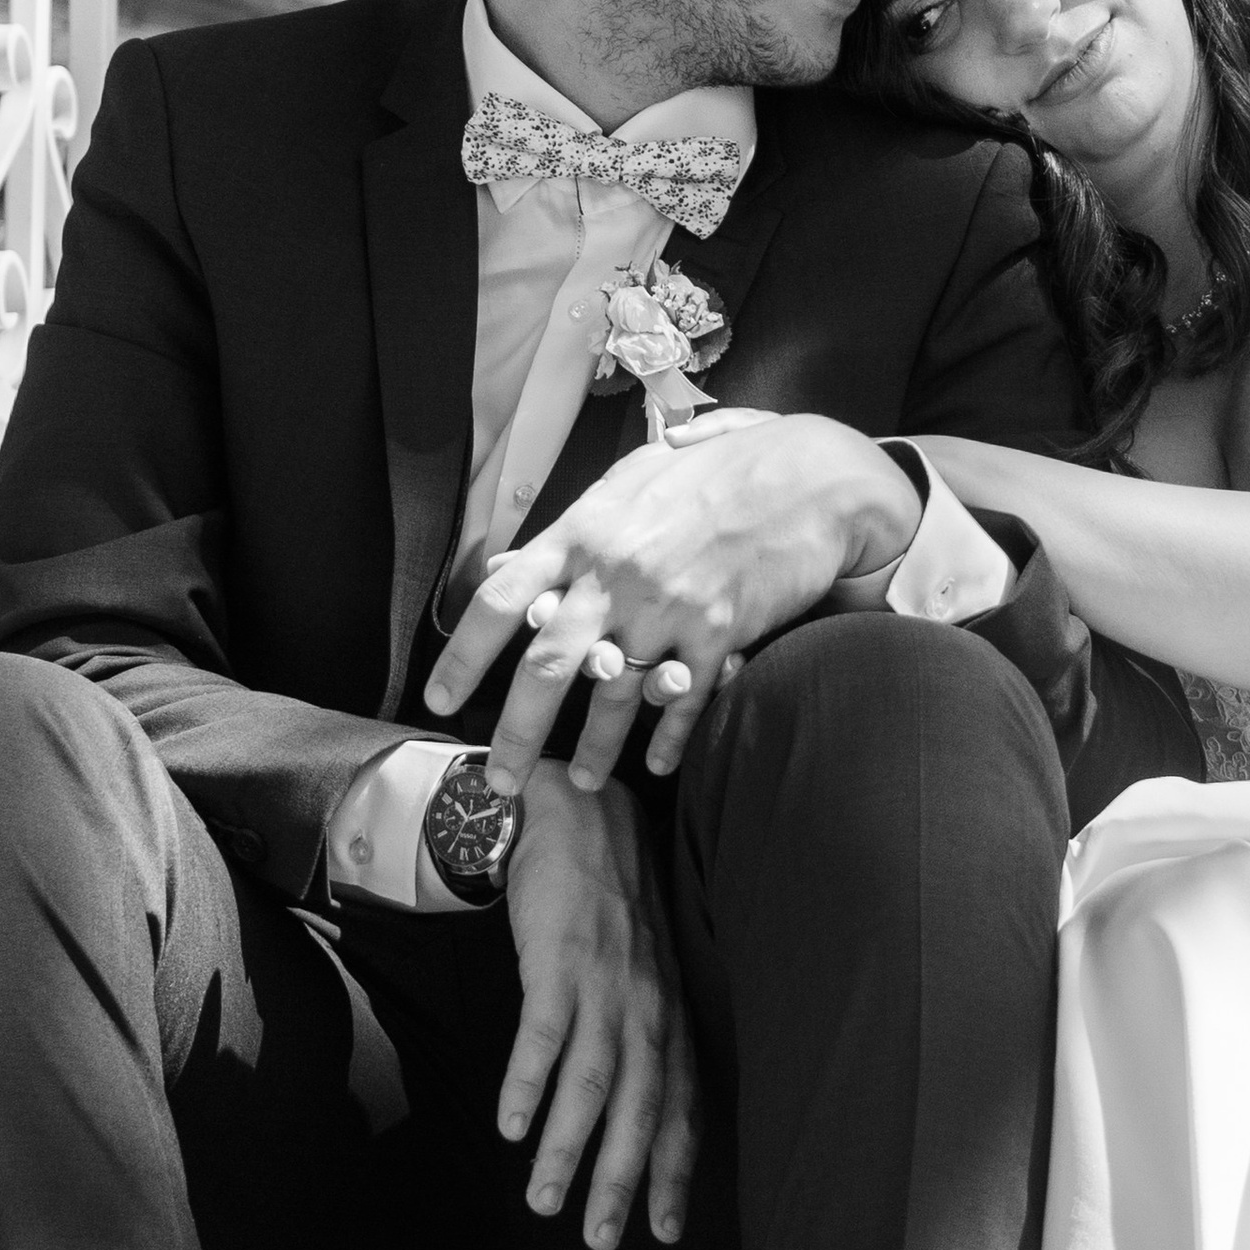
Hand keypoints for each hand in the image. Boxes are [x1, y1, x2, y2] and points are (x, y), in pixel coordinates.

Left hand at [427, 414, 921, 794]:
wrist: (808, 476)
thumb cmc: (717, 468)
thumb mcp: (633, 480)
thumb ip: (574, 528)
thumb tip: (511, 566)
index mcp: (583, 531)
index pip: (501, 600)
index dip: (463, 655)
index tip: (441, 699)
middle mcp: (615, 574)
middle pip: (547, 667)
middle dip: (517, 733)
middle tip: (502, 777)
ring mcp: (667, 607)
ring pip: (613, 696)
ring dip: (595, 749)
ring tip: (584, 781)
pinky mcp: (719, 632)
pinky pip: (682, 700)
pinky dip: (668, 738)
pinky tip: (658, 762)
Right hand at [497, 765, 697, 1249]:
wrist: (578, 818)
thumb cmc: (609, 908)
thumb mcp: (643, 976)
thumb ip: (644, 1038)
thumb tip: (632, 1109)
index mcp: (668, 1017)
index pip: (679, 1108)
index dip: (671, 1171)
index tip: (663, 1230)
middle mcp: (646, 1008)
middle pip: (640, 1109)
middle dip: (622, 1180)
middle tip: (603, 1242)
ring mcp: (604, 985)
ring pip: (591, 1083)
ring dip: (568, 1149)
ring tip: (543, 1203)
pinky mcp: (558, 960)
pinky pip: (544, 1033)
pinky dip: (528, 1083)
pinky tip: (511, 1125)